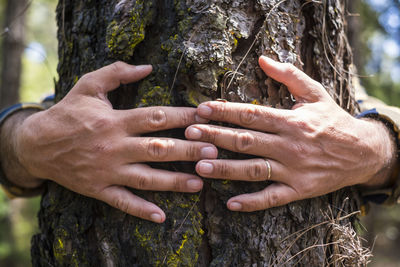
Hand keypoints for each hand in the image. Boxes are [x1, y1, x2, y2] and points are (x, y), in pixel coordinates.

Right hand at [14, 62, 216, 221]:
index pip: (156, 117)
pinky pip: (122, 202)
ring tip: (200, 183)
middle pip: (158, 149)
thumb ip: (117, 73)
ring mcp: (107, 170)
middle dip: (187, 150)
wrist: (36, 144)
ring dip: (174, 182)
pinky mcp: (98, 188)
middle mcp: (114, 146)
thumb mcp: (88, 85)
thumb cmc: (68, 112)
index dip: (183, 117)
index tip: (206, 117)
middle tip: (213, 152)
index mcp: (115, 121)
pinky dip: (141, 209)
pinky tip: (162, 216)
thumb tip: (147, 67)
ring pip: (146, 178)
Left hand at [186, 56, 395, 211]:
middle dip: (216, 137)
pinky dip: (252, 202)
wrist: (363, 152)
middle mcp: (289, 146)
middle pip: (246, 141)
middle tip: (189, 135)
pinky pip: (272, 198)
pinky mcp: (299, 190)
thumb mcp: (315, 93)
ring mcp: (293, 170)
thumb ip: (289, 75)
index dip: (224, 111)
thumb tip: (263, 58)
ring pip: (253, 170)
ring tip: (199, 166)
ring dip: (225, 169)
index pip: (251, 114)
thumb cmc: (333, 121)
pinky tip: (231, 204)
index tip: (201, 109)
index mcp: (290, 121)